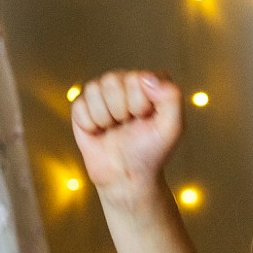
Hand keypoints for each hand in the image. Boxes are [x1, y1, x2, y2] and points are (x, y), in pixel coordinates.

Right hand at [71, 72, 183, 198]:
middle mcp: (126, 81)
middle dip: (121, 110)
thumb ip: (172, 97)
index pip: (137, 77)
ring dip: (105, 118)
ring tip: (115, 128)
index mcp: (150, 81)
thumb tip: (145, 77)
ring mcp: (103, 92)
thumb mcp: (172, 127)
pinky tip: (100, 131)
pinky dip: (90, 124)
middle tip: (129, 125)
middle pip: (112, 80)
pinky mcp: (83, 105)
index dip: (140, 104)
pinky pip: (79, 105)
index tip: (145, 119)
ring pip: (94, 89)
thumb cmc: (151, 151)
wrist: (126, 176)